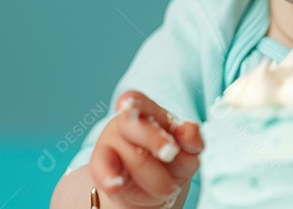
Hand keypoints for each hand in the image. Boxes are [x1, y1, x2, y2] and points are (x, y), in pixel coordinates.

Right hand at [89, 91, 204, 207]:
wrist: (153, 193)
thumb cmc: (171, 164)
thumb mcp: (187, 152)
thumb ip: (191, 140)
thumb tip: (187, 130)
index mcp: (147, 111)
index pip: (137, 101)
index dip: (134, 104)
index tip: (132, 109)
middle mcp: (124, 125)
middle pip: (132, 125)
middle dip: (154, 140)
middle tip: (171, 153)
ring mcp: (110, 146)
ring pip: (131, 156)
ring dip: (154, 177)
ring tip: (167, 189)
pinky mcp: (101, 168)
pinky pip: (101, 170)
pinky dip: (109, 178)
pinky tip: (116, 184)